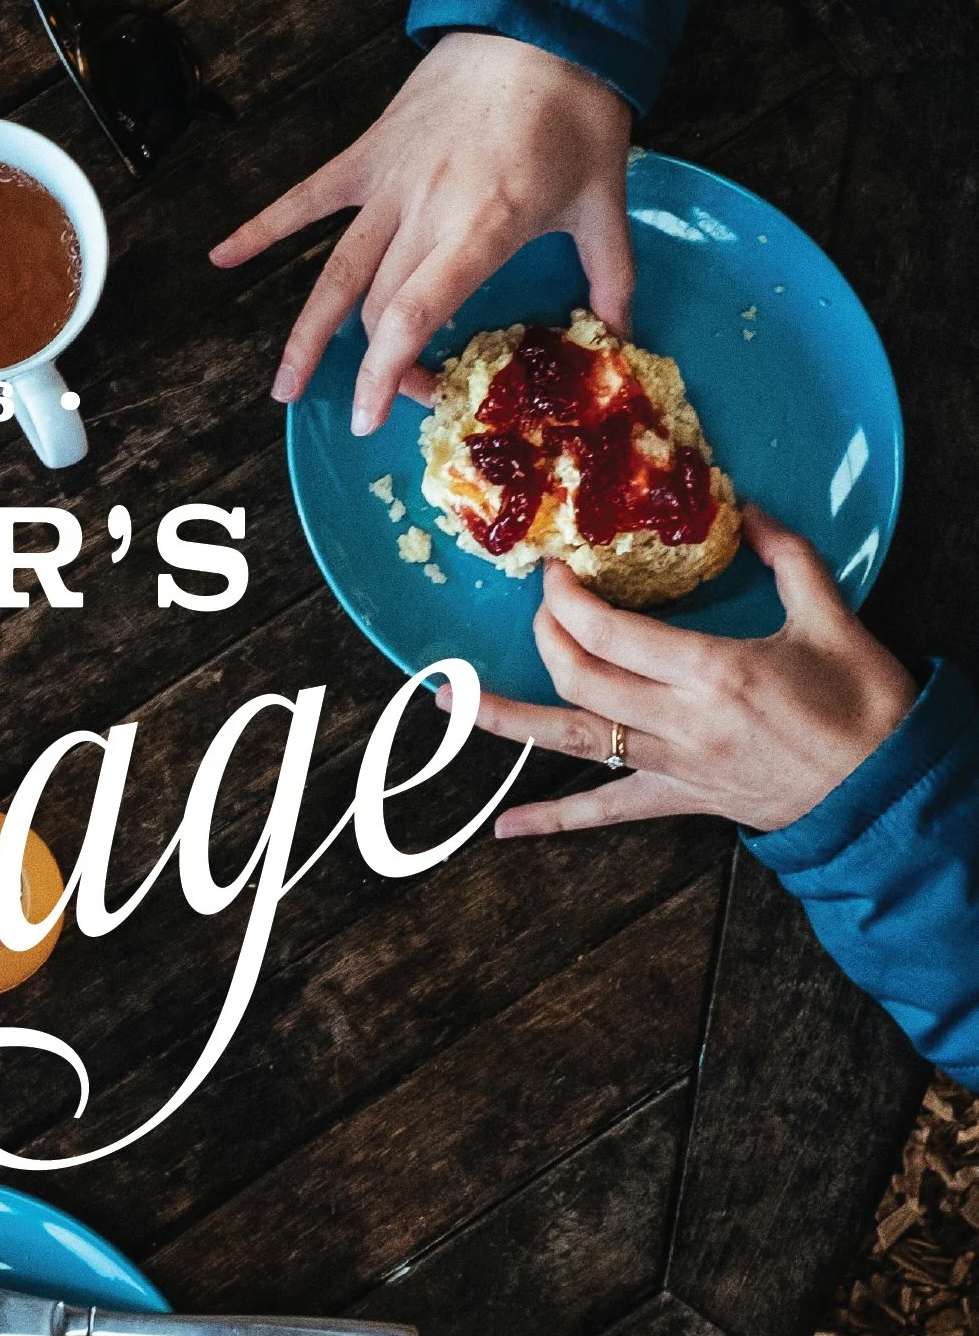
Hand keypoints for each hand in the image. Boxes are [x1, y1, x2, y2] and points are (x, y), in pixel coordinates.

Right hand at [210, 32, 634, 434]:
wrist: (543, 20)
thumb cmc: (576, 111)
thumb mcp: (605, 200)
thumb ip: (610, 275)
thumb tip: (619, 336)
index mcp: (479, 227)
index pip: (411, 316)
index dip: (389, 373)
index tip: (383, 415)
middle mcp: (423, 211)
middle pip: (376, 310)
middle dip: (378, 366)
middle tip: (393, 398)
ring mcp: (388, 183)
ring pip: (332, 273)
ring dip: (304, 336)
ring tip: (284, 388)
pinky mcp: (368, 154)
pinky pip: (306, 197)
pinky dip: (261, 226)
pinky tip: (220, 257)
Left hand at [455, 509, 916, 836]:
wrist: (888, 790)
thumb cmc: (865, 704)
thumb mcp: (831, 617)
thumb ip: (786, 555)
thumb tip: (744, 507)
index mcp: (713, 672)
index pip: (610, 631)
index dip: (569, 597)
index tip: (556, 569)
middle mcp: (678, 721)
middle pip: (578, 675)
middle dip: (546, 633)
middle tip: (540, 601)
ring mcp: (669, 765)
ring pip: (567, 741)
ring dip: (504, 721)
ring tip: (446, 702)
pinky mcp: (675, 798)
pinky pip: (602, 812)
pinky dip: (551, 820)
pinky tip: (502, 828)